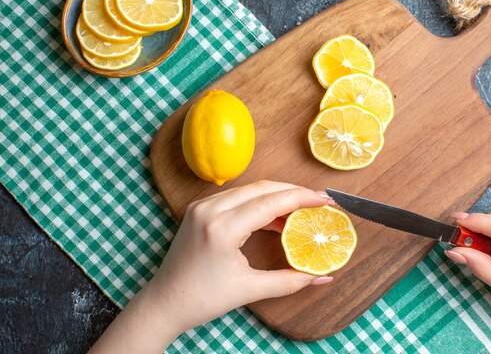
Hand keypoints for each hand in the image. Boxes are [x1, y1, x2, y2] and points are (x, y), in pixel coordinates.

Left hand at [89, 181, 332, 353]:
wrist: (164, 302)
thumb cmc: (202, 299)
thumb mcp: (250, 290)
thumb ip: (290, 281)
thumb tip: (323, 276)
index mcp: (222, 228)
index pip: (271, 202)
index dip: (302, 198)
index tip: (325, 199)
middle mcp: (210, 209)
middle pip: (262, 188)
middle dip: (293, 192)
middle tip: (318, 202)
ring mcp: (202, 206)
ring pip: (249, 189)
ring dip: (276, 196)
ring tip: (300, 211)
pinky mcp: (199, 208)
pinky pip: (236, 197)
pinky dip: (258, 202)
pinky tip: (274, 217)